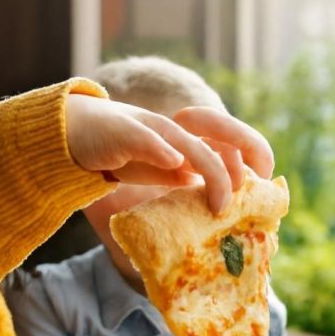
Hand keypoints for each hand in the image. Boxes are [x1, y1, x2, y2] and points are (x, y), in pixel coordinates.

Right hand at [65, 94, 273, 212]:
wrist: (75, 132)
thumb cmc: (120, 152)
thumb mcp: (157, 172)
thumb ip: (182, 180)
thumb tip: (208, 201)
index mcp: (187, 140)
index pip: (230, 142)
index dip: (252, 157)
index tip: (259, 188)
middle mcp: (176, 132)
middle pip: (220, 140)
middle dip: (237, 171)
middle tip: (236, 204)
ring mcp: (153, 130)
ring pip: (191, 146)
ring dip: (212, 173)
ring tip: (219, 205)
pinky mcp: (126, 132)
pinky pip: (149, 139)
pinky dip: (162, 150)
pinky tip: (174, 163)